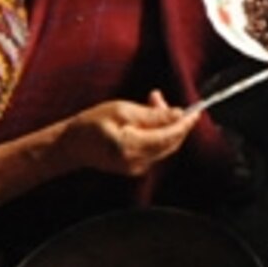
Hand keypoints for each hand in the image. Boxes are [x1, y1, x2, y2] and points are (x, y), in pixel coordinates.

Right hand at [53, 94, 201, 177]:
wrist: (71, 146)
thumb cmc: (91, 125)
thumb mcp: (121, 111)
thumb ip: (152, 114)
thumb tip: (178, 114)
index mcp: (133, 147)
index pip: (170, 136)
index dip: (186, 123)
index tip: (196, 110)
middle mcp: (138, 162)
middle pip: (171, 142)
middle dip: (174, 120)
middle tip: (159, 98)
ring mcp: (138, 168)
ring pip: (165, 145)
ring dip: (165, 125)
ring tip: (150, 103)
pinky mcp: (136, 168)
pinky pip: (156, 149)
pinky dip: (158, 133)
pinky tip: (147, 118)